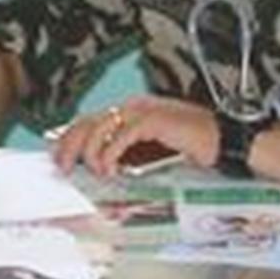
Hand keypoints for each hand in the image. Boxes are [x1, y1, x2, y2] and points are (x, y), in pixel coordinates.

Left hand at [50, 96, 216, 178]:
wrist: (222, 140)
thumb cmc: (190, 147)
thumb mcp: (150, 151)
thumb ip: (126, 153)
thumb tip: (100, 167)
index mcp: (131, 111)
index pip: (90, 120)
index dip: (69, 138)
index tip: (57, 157)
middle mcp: (133, 106)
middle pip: (87, 121)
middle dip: (69, 145)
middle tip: (62, 167)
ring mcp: (142, 111)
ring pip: (100, 127)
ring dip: (90, 152)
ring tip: (93, 171)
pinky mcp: (153, 120)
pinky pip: (121, 136)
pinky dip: (110, 154)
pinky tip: (110, 169)